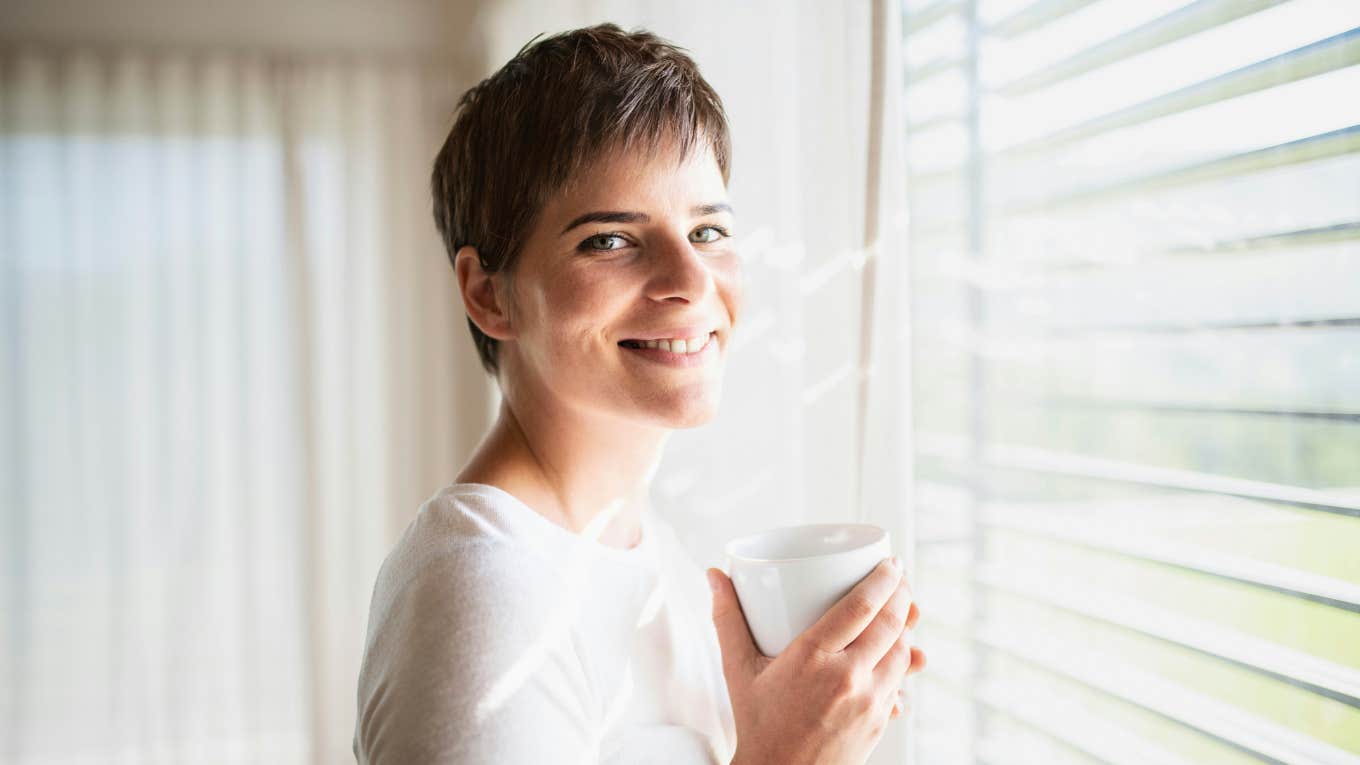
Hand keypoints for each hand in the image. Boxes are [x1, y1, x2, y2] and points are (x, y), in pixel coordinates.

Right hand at [708, 557, 925, 764]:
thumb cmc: (757, 723)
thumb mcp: (738, 669)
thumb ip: (727, 619)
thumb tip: (714, 576)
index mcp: (812, 659)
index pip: (860, 607)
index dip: (882, 579)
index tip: (890, 563)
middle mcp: (847, 679)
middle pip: (890, 624)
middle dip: (902, 595)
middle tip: (900, 578)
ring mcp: (869, 702)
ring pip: (902, 653)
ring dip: (907, 627)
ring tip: (903, 609)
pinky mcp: (879, 721)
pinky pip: (900, 682)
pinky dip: (903, 661)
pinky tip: (900, 652)